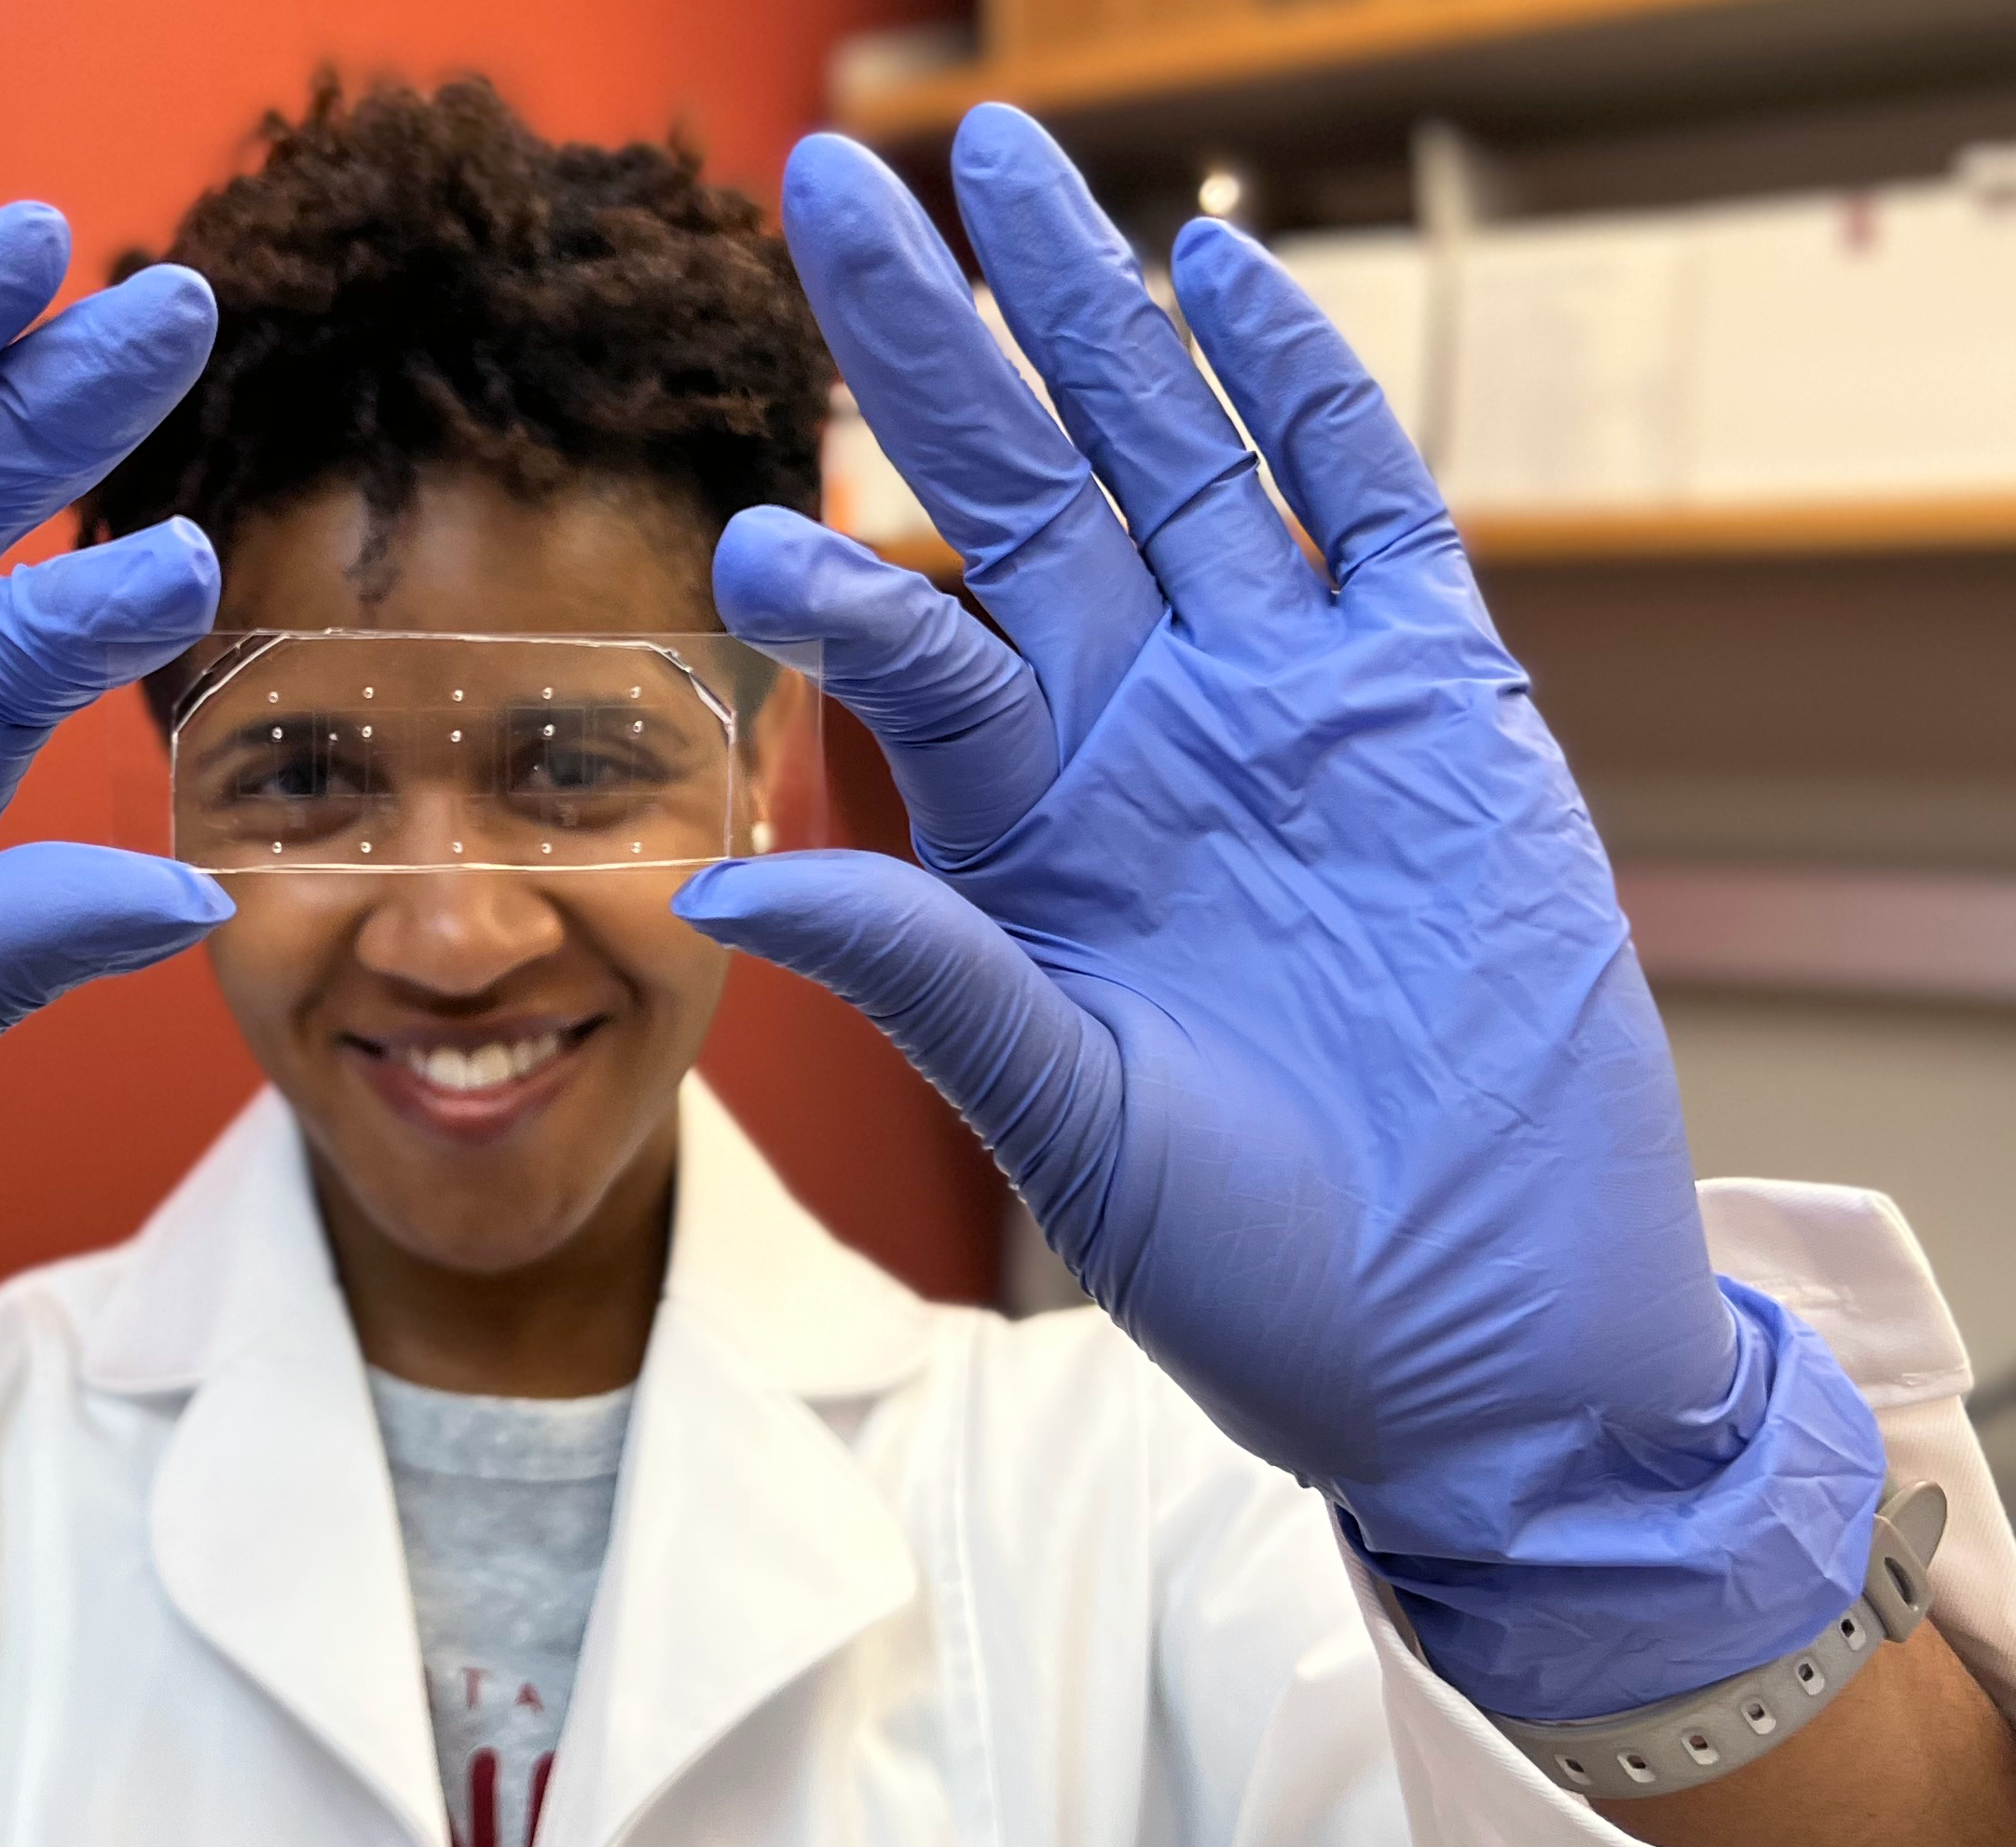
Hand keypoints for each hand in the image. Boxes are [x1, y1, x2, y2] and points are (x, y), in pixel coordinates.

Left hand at [678, 108, 1884, 1719]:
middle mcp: (1142, 732)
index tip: (736, 527)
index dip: (830, 572)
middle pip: (1021, 488)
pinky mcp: (1439, 698)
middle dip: (931, 340)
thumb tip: (709, 889)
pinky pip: (1363, 504)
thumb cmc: (1256, 1264)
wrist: (1479, 1334)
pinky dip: (1300, 390)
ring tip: (1004, 170)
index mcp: (1031, 828)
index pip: (910, 646)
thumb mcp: (1057, 1116)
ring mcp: (1290, 699)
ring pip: (1177, 456)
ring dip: (1098, 316)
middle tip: (828, 190)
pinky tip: (1219, 269)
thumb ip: (917, 974)